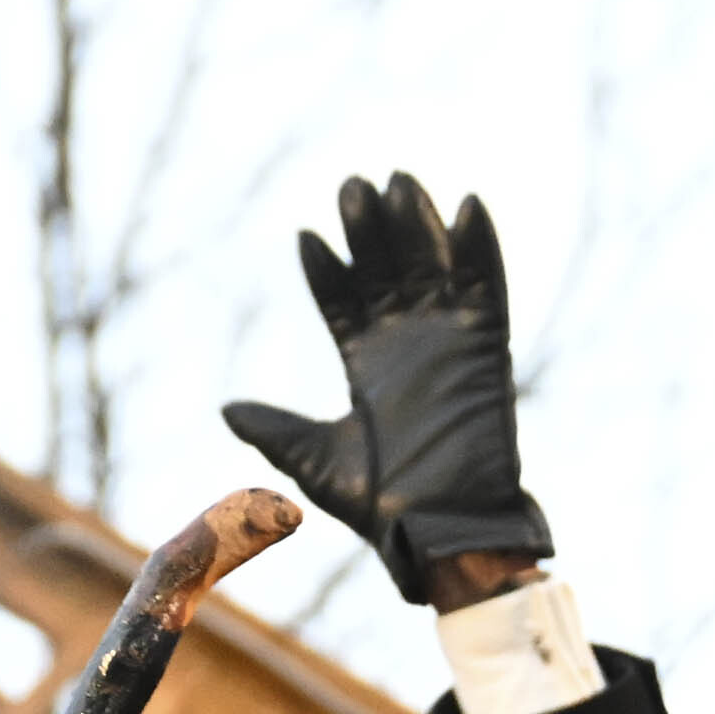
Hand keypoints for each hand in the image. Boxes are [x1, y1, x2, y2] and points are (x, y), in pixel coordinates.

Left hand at [221, 174, 551, 602]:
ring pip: (430, 267)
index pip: (342, 300)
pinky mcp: (485, 348)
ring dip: (416, 225)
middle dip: (368, 231)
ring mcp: (446, 342)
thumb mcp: (314, 459)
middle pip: (384, 271)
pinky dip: (481, 248)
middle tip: (351, 186)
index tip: (305, 237)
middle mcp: (406, 344)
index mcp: (366, 364)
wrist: (437, 530)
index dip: (327, 269)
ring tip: (397, 183)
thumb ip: (275, 429)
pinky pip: (487, 288)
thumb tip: (227, 409)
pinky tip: (468, 207)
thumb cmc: (383, 504)